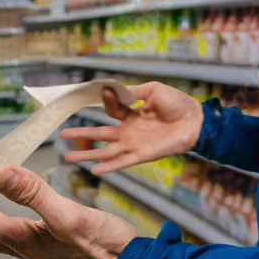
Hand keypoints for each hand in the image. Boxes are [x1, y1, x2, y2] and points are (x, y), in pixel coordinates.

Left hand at [0, 164, 136, 258]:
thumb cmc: (104, 247)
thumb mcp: (66, 215)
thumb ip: (33, 193)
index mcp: (25, 239)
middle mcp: (28, 249)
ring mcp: (41, 254)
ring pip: (0, 240)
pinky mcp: (55, 253)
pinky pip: (18, 243)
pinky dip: (3, 234)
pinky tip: (13, 232)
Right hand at [59, 82, 203, 173]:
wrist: (197, 121)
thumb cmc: (178, 103)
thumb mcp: (152, 90)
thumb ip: (132, 92)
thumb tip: (111, 88)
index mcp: (132, 115)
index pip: (111, 112)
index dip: (106, 102)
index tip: (103, 92)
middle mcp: (129, 131)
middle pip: (98, 135)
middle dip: (79, 136)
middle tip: (61, 137)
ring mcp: (133, 144)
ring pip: (104, 151)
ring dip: (86, 154)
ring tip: (68, 157)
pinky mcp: (141, 155)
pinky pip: (121, 162)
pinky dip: (108, 167)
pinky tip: (94, 171)